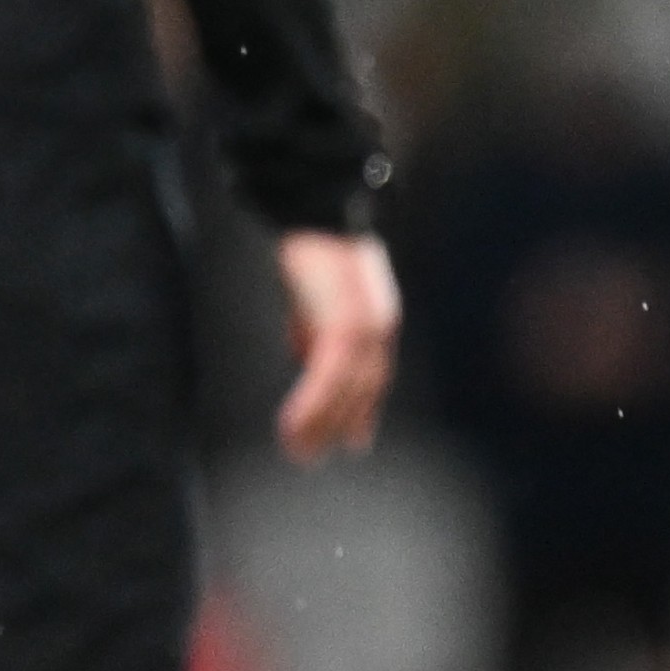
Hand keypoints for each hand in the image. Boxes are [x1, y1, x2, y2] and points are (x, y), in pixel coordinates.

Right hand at [272, 228, 399, 462]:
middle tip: (311, 456)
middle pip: (362, 390)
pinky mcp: (345, 328)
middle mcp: (378, 328)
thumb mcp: (314, 294)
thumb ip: (312, 325)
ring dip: (319, 426)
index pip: (372, 377)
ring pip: (345, 392)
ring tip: (296, 452)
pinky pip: (328, 380)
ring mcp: (365, 330)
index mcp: (376, 318)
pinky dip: (311, 407)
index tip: (351, 441)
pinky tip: (291, 425)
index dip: (360, 411)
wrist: (317, 214)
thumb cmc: (312, 246)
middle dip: (338, 426)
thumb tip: (303, 355)